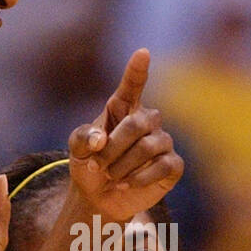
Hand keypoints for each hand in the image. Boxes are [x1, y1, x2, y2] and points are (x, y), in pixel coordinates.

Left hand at [66, 49, 182, 221]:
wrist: (99, 198)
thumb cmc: (89, 165)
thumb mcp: (77, 149)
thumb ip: (83, 138)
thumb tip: (101, 139)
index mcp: (123, 109)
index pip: (132, 85)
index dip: (137, 70)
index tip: (142, 53)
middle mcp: (147, 121)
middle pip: (137, 124)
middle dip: (113, 148)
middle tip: (97, 165)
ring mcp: (162, 142)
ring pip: (148, 147)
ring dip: (122, 166)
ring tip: (111, 177)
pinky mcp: (173, 165)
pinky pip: (162, 167)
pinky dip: (139, 178)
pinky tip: (126, 184)